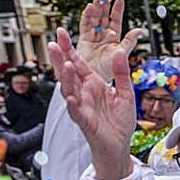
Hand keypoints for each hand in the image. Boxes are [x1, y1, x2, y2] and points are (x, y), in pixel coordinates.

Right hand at [47, 29, 135, 179]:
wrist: (120, 145)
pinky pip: (77, 112)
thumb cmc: (120, 122)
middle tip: (53, 44)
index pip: (79, 63)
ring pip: (70, 90)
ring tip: (66, 65)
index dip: (69, 49)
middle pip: (69, 74)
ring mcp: (82, 107)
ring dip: (67, 79)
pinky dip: (74, 105)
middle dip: (60, 59)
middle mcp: (85, 94)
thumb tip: (120, 52)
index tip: (61, 33)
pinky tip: (71, 97)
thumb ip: (122, 74)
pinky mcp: (85, 122)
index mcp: (93, 85)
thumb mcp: (126, 93)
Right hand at [75, 0, 145, 82]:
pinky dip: (87, 16)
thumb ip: (130, 41)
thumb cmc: (111, 70)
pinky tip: (90, 7)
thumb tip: (141, 30)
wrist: (96, 80)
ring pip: (94, 18)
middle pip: (104, 16)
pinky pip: (84, 26)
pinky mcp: (83, 40)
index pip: (115, 21)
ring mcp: (93, 37)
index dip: (117, 10)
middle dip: (105, 3)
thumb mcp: (122, 53)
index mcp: (114, 38)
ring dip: (96, 7)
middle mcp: (103, 36)